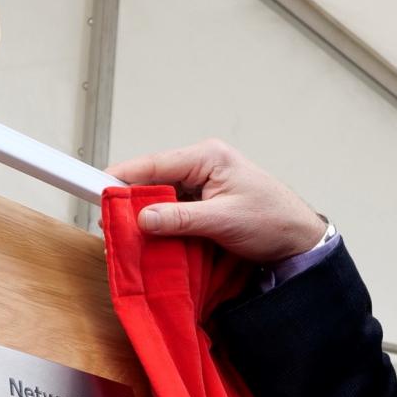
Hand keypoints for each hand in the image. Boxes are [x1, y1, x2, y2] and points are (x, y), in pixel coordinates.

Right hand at [108, 139, 327, 265]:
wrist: (299, 239)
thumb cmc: (272, 220)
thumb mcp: (223, 221)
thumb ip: (180, 219)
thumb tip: (142, 218)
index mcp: (207, 157)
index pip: (154, 164)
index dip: (123, 177)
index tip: (97, 190)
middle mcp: (202, 165)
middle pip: (153, 180)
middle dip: (132, 201)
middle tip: (110, 222)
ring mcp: (203, 183)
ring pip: (160, 197)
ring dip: (146, 216)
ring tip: (125, 233)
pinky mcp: (204, 202)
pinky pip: (173, 210)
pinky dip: (161, 224)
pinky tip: (150, 238)